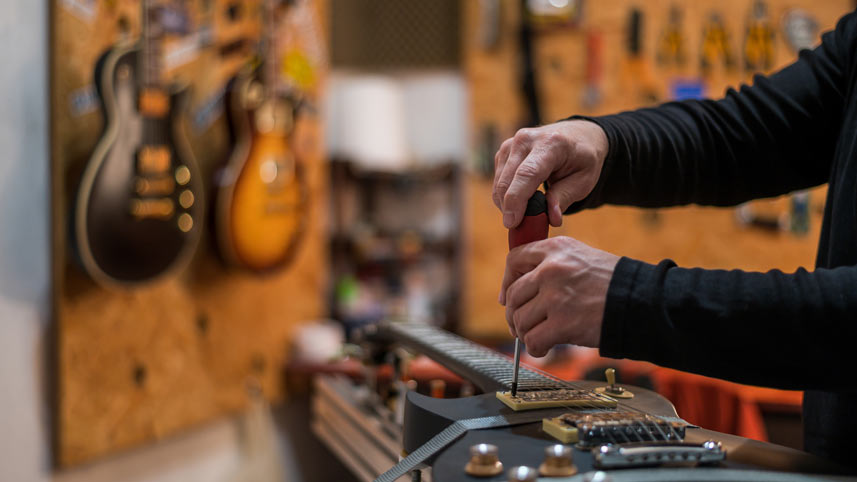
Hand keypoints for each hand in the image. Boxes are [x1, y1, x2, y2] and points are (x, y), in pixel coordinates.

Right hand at [493, 120, 607, 227]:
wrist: (577, 136)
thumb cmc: (582, 159)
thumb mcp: (584, 180)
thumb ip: (565, 198)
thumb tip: (552, 218)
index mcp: (551, 143)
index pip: (527, 174)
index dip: (516, 200)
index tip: (511, 223)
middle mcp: (526, 139)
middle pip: (508, 180)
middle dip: (510, 209)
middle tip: (522, 228)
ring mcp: (511, 143)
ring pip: (499, 183)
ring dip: (507, 204)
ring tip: (527, 213)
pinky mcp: (504, 151)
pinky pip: (498, 180)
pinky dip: (506, 196)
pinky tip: (522, 200)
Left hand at [500, 236, 618, 356]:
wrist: (641, 301)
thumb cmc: (613, 283)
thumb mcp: (581, 258)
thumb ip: (551, 265)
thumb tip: (521, 289)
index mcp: (555, 249)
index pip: (514, 260)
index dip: (508, 281)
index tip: (509, 297)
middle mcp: (551, 268)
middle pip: (514, 295)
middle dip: (514, 314)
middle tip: (521, 325)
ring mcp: (556, 296)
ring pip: (520, 319)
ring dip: (525, 333)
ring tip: (536, 336)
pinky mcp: (562, 322)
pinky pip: (533, 339)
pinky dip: (535, 347)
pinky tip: (544, 347)